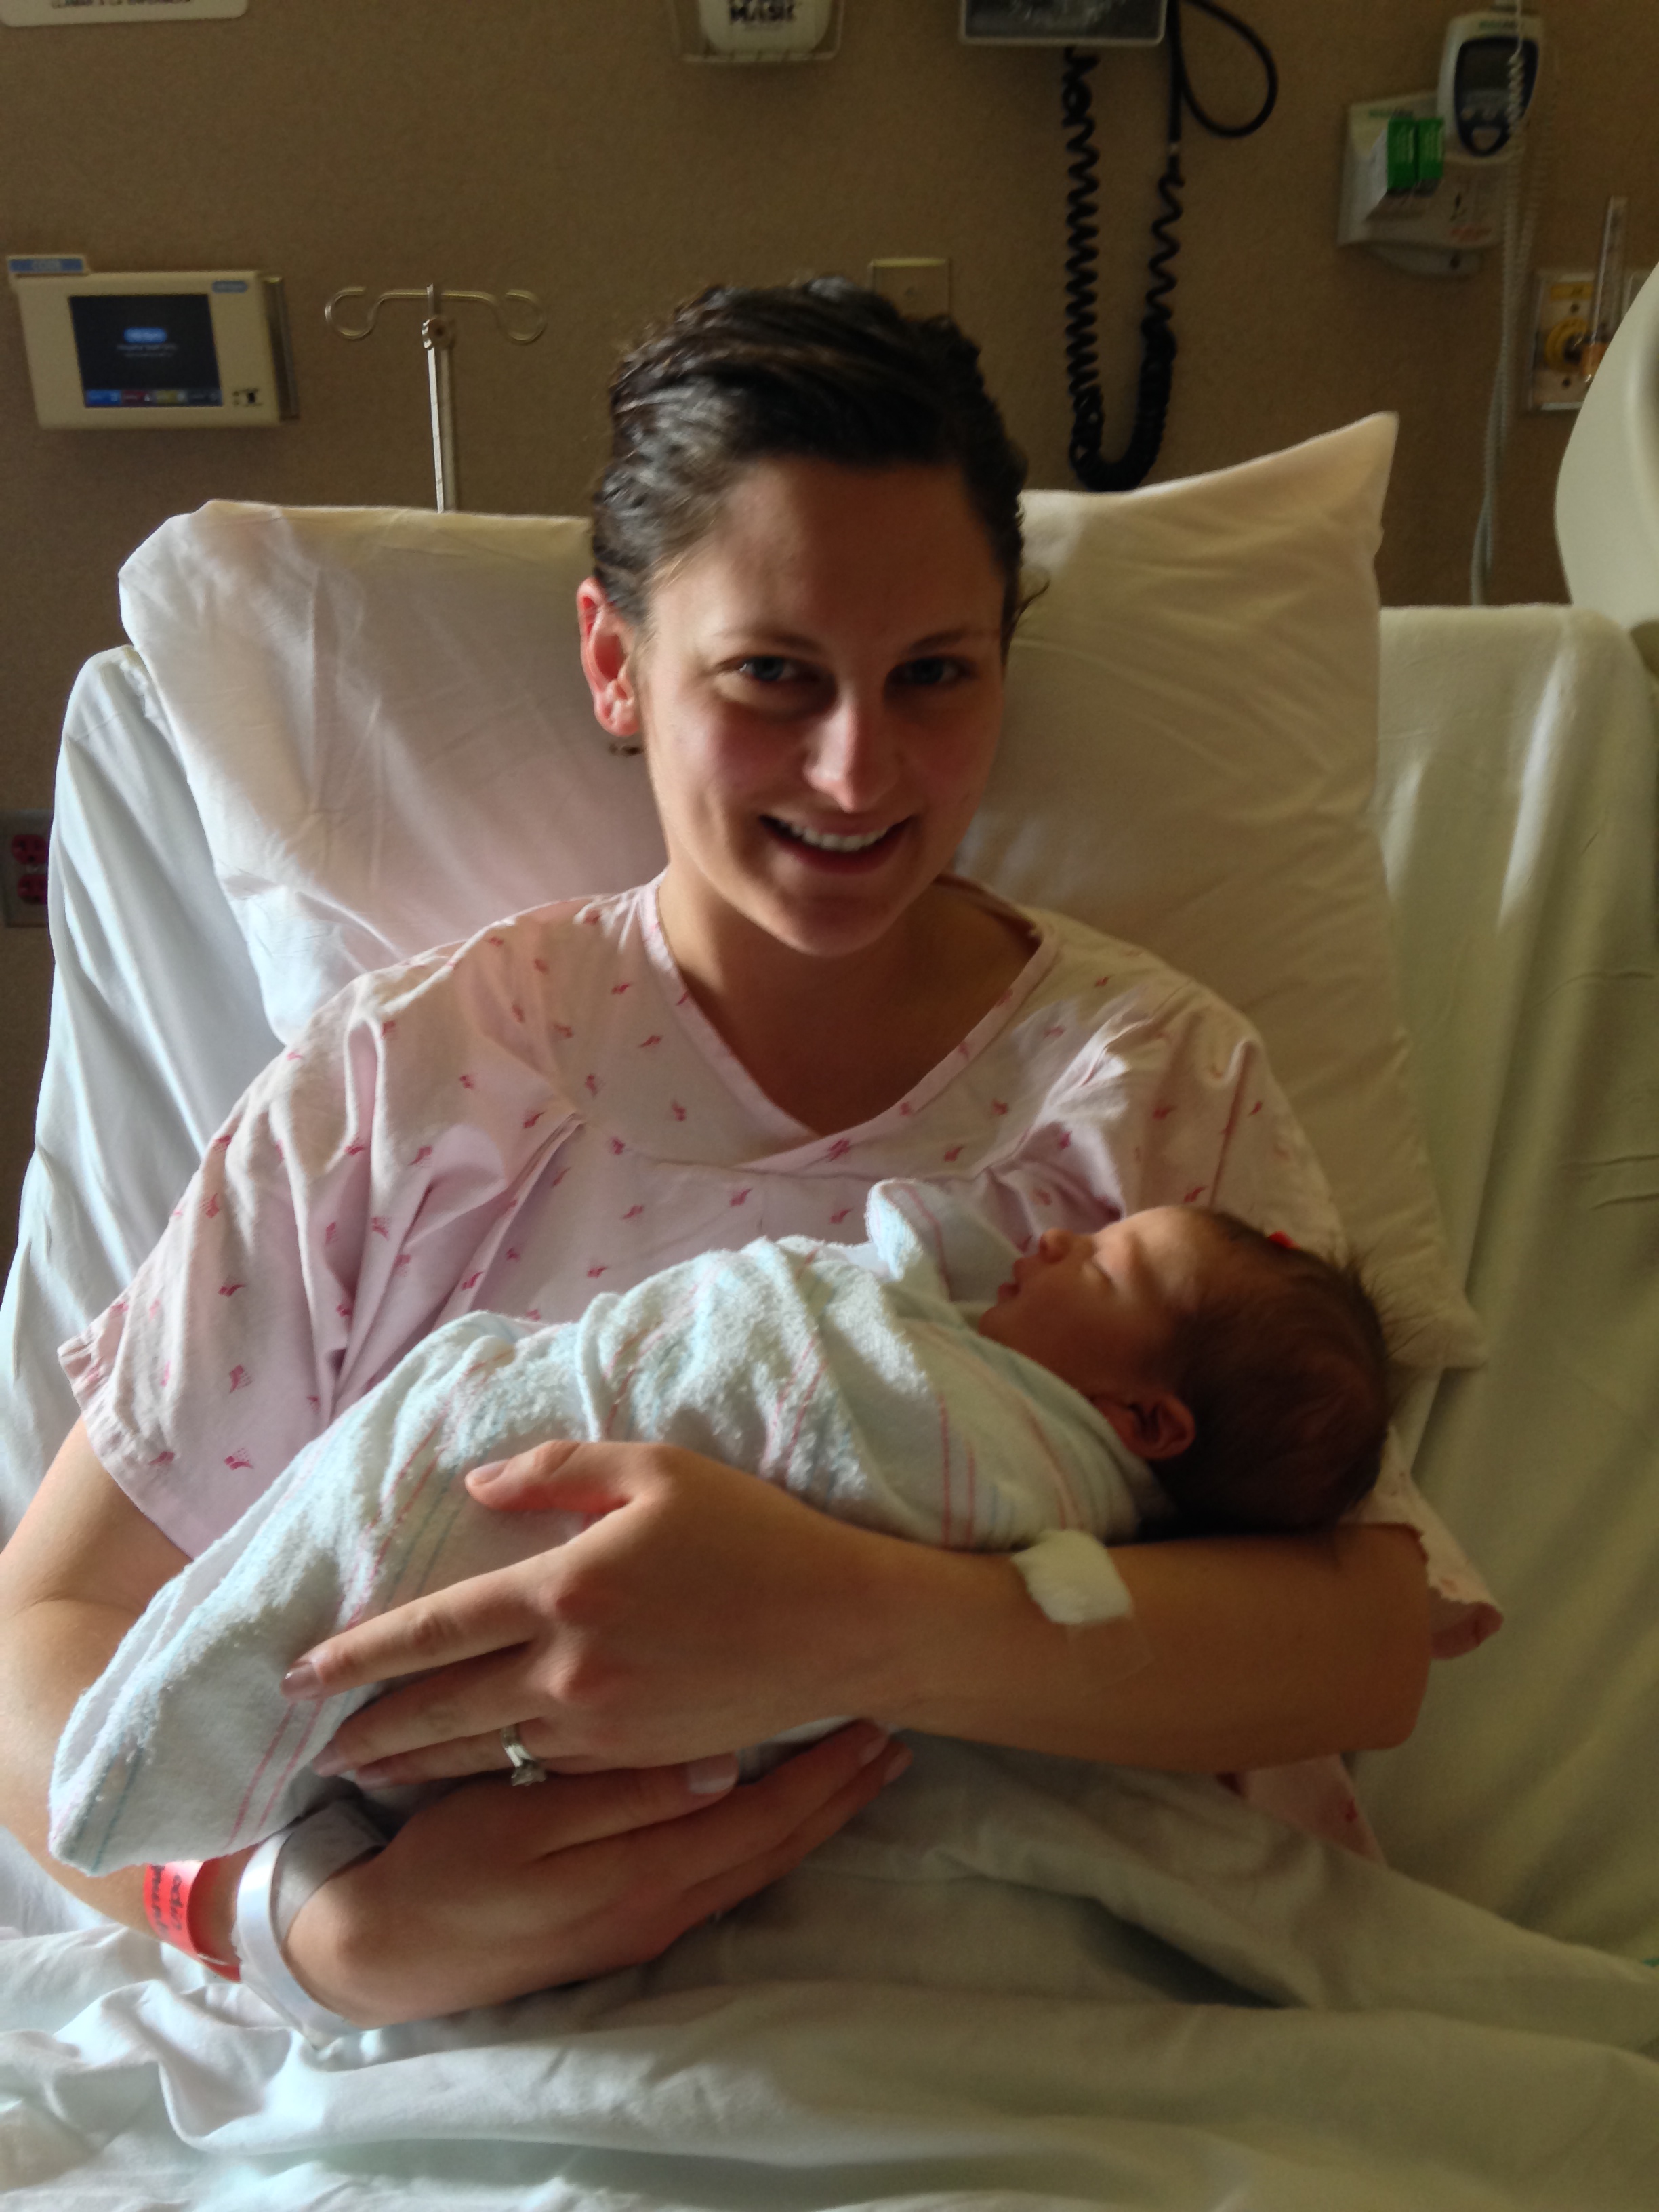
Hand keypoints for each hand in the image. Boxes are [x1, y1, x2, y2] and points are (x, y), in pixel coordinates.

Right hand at [281, 1722, 907, 2025]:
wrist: (385, 1952)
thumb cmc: (446, 1870)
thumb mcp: (524, 1823)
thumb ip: (621, 1795)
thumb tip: (721, 1767)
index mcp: (644, 1876)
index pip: (762, 1820)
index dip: (822, 1775)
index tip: (874, 1724)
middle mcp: (662, 1907)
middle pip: (775, 1847)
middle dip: (837, 1796)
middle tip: (893, 1741)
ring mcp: (646, 1922)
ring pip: (755, 1865)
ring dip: (810, 1817)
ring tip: (857, 1770)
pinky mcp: (625, 1922)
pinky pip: (724, 1876)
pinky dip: (765, 1836)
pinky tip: (774, 1807)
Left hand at [287, 1443, 921, 1785]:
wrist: (843, 1626)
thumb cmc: (755, 1533)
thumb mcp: (657, 1470)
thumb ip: (558, 1471)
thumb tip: (479, 1487)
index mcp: (564, 1590)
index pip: (432, 1629)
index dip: (357, 1654)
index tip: (299, 1674)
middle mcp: (569, 1670)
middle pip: (440, 1710)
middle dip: (369, 1729)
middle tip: (315, 1747)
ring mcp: (603, 1726)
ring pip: (483, 1752)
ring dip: (418, 1763)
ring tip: (370, 1770)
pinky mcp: (638, 1758)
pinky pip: (543, 1770)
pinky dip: (492, 1774)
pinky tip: (470, 1773)